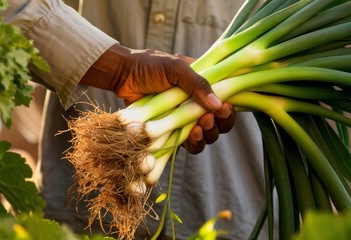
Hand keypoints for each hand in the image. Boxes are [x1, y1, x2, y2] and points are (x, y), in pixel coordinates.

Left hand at [80, 43, 235, 152]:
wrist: (122, 76)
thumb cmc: (149, 66)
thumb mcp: (176, 68)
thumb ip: (198, 84)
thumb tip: (218, 104)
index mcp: (203, 87)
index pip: (226, 102)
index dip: (228, 110)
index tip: (223, 109)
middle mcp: (196, 105)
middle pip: (219, 123)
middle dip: (218, 125)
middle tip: (206, 119)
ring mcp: (184, 120)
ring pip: (206, 136)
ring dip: (207, 136)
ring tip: (197, 129)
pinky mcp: (171, 132)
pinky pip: (187, 144)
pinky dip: (192, 144)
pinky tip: (189, 137)